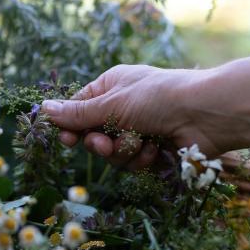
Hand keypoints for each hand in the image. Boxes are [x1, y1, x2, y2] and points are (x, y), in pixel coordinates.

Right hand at [41, 64, 218, 168]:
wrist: (206, 114)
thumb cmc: (158, 97)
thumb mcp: (113, 103)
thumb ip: (78, 113)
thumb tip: (43, 108)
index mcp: (112, 87)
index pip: (79, 109)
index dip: (71, 127)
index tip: (66, 141)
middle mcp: (124, 107)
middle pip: (94, 136)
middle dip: (100, 144)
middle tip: (105, 144)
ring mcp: (140, 129)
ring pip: (114, 154)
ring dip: (125, 151)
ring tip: (141, 142)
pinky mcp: (155, 149)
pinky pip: (135, 162)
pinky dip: (144, 158)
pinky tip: (158, 148)